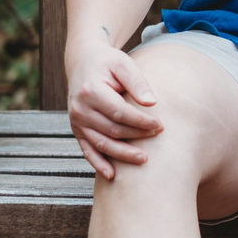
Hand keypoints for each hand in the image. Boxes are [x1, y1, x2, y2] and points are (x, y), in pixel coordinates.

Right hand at [67, 42, 161, 179]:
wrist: (83, 62)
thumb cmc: (107, 63)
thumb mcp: (123, 64)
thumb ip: (137, 82)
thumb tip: (152, 103)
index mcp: (91, 91)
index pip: (120, 112)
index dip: (141, 121)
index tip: (160, 125)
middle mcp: (80, 109)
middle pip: (113, 130)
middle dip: (137, 136)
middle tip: (158, 136)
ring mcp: (77, 122)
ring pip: (102, 144)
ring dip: (122, 154)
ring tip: (144, 160)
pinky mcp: (77, 130)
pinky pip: (87, 150)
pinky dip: (99, 164)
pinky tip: (112, 175)